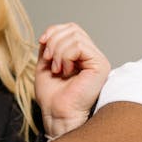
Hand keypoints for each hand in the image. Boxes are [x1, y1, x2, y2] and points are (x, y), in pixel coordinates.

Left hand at [35, 23, 110, 137]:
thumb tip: (50, 32)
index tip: (41, 43)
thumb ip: (50, 45)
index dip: (54, 31)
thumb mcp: (46, 63)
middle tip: (50, 61)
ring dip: (58, 52)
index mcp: (82, 55)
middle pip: (73, 29)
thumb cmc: (52, 95)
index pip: (71, 28)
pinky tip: (65, 71)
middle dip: (54, 42)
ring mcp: (98, 60)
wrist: (56, 112)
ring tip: (58, 70)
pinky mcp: (100, 65)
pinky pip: (79, 46)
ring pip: (75, 36)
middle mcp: (92, 55)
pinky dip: (65, 57)